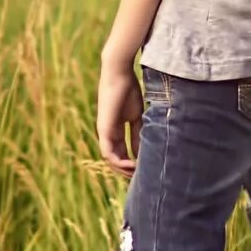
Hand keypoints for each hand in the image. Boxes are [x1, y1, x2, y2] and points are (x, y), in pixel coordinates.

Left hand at [95, 53, 141, 175]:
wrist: (119, 74)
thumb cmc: (128, 90)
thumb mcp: (137, 116)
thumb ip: (139, 134)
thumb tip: (143, 151)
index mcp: (115, 131)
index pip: (121, 153)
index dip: (133, 163)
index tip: (146, 168)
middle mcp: (107, 134)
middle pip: (115, 160)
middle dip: (128, 171)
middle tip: (142, 177)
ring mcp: (104, 133)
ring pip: (111, 160)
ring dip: (124, 170)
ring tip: (139, 173)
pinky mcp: (104, 129)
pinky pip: (109, 153)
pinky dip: (121, 162)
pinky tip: (134, 165)